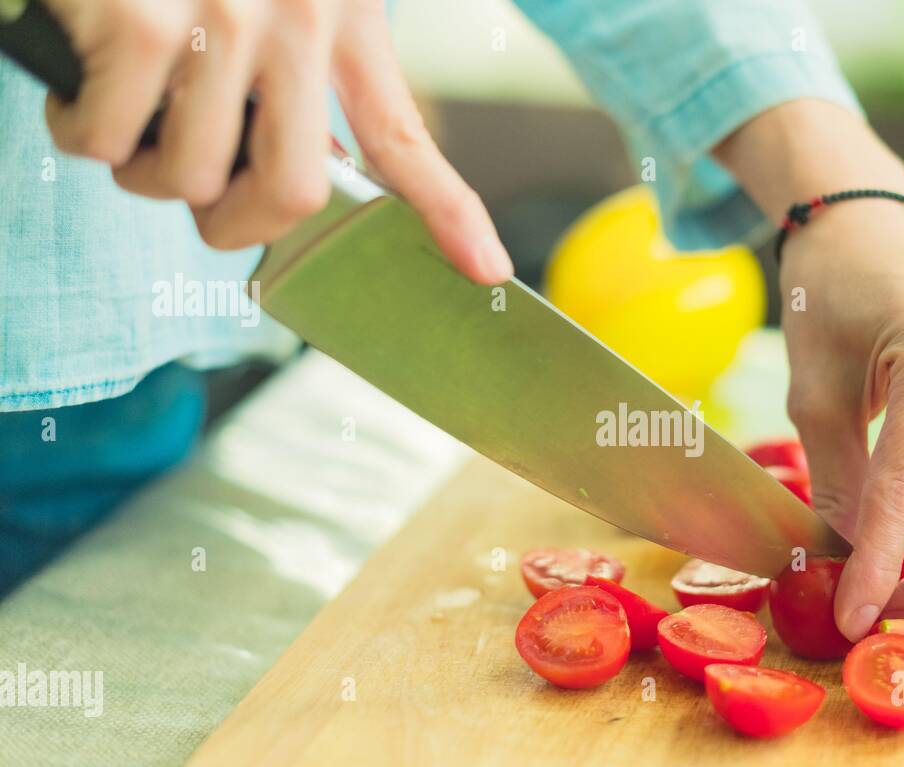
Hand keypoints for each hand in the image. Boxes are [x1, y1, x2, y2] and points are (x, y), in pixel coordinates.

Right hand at [43, 0, 511, 281]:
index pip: (404, 135)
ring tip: (128, 112)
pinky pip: (107, 141)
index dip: (449, 211)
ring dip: (142, 169)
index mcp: (343, 16)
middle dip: (234, 223)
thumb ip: (305, 60)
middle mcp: (298, 22)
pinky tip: (79, 83)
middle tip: (198, 195)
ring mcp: (223, 20)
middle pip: (291, 195)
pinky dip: (80, 132)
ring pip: (188, 177)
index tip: (486, 266)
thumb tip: (309, 162)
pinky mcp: (142, 19)